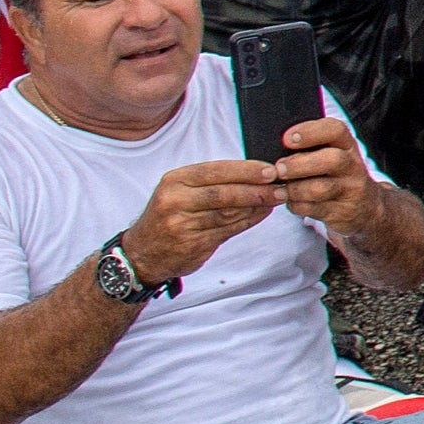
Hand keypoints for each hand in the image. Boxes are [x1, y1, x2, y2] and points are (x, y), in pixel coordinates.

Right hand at [121, 160, 286, 285]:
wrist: (142, 253)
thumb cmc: (169, 214)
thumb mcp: (180, 190)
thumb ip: (213, 182)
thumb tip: (257, 172)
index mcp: (175, 181)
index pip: (216, 171)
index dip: (246, 171)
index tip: (270, 171)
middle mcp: (175, 201)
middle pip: (224, 194)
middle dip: (256, 190)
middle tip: (280, 187)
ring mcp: (183, 225)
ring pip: (228, 214)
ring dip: (257, 206)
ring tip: (277, 198)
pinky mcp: (193, 245)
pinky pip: (228, 230)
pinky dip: (249, 220)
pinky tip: (262, 213)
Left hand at [269, 113, 377, 229]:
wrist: (363, 206)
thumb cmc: (334, 174)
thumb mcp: (330, 154)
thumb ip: (308, 147)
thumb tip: (272, 144)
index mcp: (346, 145)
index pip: (335, 130)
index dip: (311, 132)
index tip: (287, 138)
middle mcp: (352, 165)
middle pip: (332, 160)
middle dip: (300, 164)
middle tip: (279, 168)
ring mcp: (349, 190)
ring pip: (321, 188)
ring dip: (295, 189)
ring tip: (280, 189)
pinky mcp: (341, 212)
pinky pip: (314, 209)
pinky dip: (296, 205)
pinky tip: (290, 201)